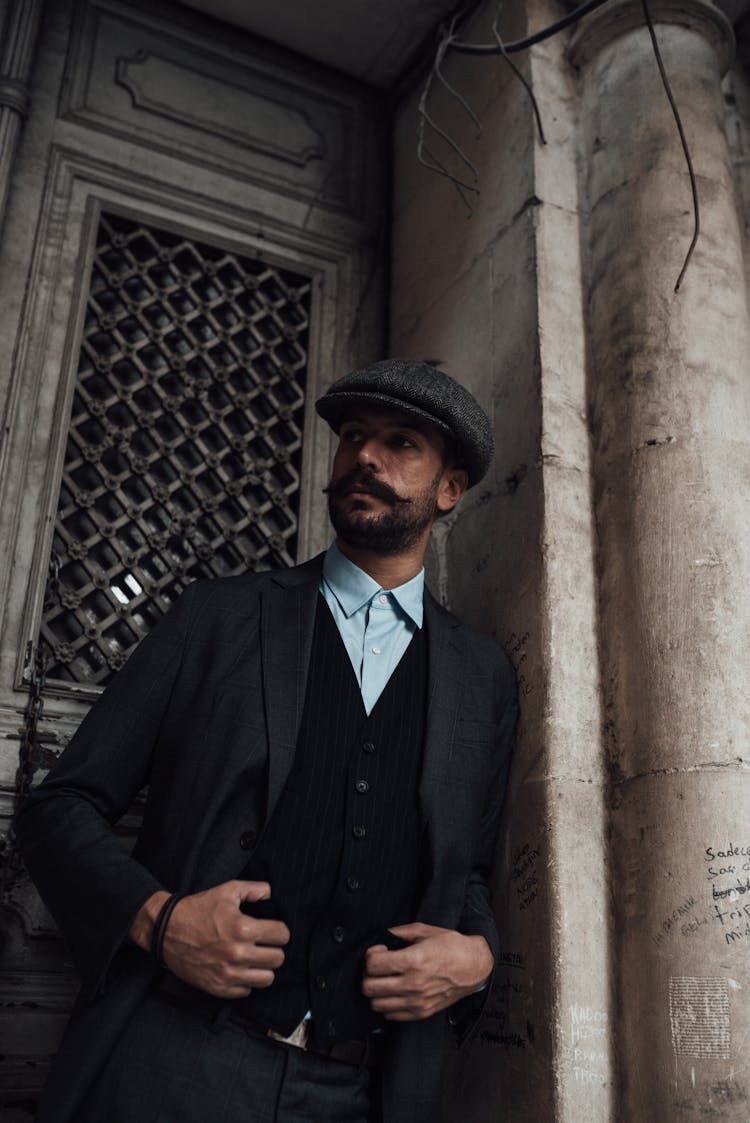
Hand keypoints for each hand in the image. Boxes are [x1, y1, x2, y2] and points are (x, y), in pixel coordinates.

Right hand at [130, 881, 289, 998]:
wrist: (166, 930)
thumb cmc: (198, 909)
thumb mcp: (227, 890)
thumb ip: (255, 889)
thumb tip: (271, 895)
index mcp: (243, 929)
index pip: (282, 935)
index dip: (279, 930)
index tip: (272, 929)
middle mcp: (238, 954)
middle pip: (278, 959)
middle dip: (274, 948)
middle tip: (264, 943)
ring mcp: (227, 974)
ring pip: (267, 979)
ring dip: (263, 967)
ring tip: (254, 958)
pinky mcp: (218, 988)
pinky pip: (246, 991)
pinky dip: (246, 981)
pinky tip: (239, 968)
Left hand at [362, 923, 492, 1020]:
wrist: (474, 966)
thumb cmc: (452, 946)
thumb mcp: (425, 931)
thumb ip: (399, 932)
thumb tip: (382, 935)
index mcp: (414, 961)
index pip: (373, 965)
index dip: (370, 955)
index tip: (378, 951)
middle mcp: (413, 984)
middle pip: (369, 987)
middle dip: (368, 974)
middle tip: (377, 966)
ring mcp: (417, 1001)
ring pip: (376, 1004)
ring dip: (376, 991)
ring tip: (385, 979)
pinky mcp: (422, 1012)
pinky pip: (391, 1015)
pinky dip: (387, 1004)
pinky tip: (395, 991)